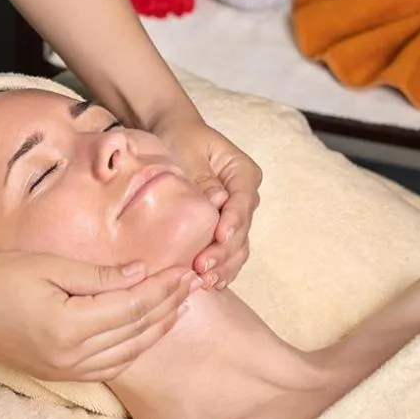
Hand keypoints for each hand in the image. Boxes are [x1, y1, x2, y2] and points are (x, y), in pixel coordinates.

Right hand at [0, 252, 199, 380]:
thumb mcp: (48, 266)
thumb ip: (98, 275)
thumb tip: (141, 273)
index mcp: (69, 327)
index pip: (132, 308)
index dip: (162, 289)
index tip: (185, 270)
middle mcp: (72, 357)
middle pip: (135, 332)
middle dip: (168, 307)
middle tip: (194, 285)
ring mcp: (65, 371)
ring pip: (128, 354)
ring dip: (156, 330)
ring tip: (180, 307)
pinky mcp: (59, 374)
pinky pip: (109, 366)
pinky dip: (134, 348)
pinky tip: (147, 332)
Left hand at [152, 113, 261, 288]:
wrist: (173, 134)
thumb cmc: (180, 138)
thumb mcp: (188, 151)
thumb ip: (203, 177)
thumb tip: (217, 202)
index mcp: (243, 173)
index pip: (243, 201)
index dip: (233, 221)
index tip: (220, 236)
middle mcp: (246, 195)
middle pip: (242, 229)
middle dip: (225, 251)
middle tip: (204, 267)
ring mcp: (237, 213)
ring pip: (239, 245)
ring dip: (225, 265)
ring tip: (206, 281)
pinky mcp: (224, 226)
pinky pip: (229, 250)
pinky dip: (222, 267)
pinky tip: (210, 283)